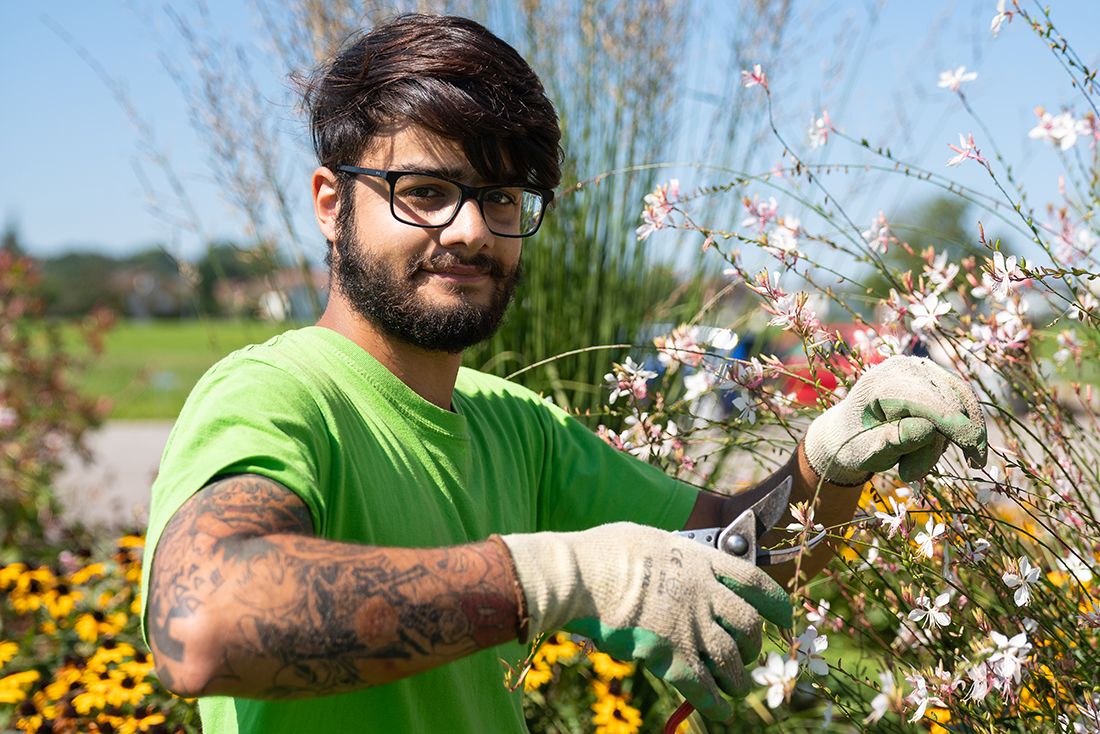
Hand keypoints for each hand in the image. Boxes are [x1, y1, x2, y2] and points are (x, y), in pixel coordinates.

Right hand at [497, 522, 791, 719]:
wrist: (580, 576)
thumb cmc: (605, 552)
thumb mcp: (652, 539)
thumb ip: (676, 556)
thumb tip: (682, 563)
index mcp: (700, 561)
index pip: (754, 583)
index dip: (775, 603)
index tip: (783, 617)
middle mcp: (703, 594)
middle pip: (748, 626)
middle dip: (754, 647)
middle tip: (748, 656)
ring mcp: (688, 625)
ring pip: (731, 661)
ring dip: (739, 679)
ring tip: (737, 689)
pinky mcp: (668, 655)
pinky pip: (702, 686)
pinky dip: (715, 703)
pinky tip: (721, 713)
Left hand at [804, 355, 986, 484]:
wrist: (848, 431)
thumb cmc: (855, 444)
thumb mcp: (866, 452)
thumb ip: (893, 442)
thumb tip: (928, 429)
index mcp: (879, 383)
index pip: (924, 401)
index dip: (953, 426)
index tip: (975, 456)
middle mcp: (903, 367)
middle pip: (947, 402)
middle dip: (946, 442)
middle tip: (910, 473)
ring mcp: (921, 367)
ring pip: (960, 402)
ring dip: (952, 437)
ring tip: (913, 460)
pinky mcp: (936, 375)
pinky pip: (963, 400)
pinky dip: (962, 427)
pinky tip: (954, 448)